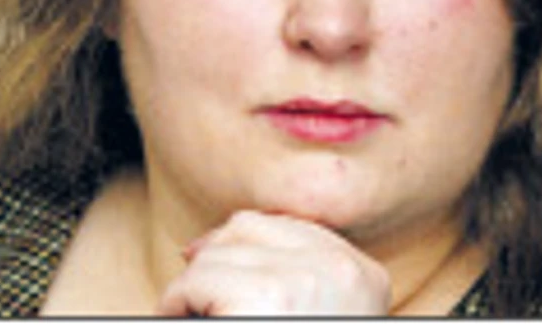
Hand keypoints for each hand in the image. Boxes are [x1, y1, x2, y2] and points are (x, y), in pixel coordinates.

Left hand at [156, 210, 391, 315]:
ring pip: (218, 251)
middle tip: (197, 300)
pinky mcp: (268, 298)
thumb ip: (289, 276)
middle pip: (249, 227)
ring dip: (194, 286)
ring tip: (194, 317)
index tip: (213, 270)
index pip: (290, 227)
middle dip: (215, 258)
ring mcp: (308, 280)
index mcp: (364, 276)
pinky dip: (177, 302)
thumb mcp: (316, 314)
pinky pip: (198, 279)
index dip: (241, 243)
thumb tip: (205, 243)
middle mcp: (342, 269)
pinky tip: (183, 319)